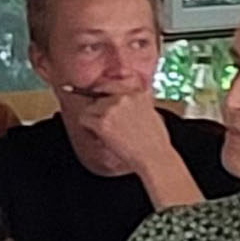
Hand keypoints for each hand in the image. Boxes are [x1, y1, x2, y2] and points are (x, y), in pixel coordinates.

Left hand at [60, 85, 174, 174]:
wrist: (154, 156)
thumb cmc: (155, 141)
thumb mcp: (153, 113)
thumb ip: (137, 103)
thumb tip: (122, 102)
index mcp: (139, 93)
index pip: (114, 83)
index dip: (102, 89)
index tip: (96, 92)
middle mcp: (125, 97)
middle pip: (99, 95)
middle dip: (99, 108)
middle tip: (105, 122)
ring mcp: (113, 108)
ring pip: (90, 108)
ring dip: (94, 119)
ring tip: (106, 132)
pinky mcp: (103, 122)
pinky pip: (84, 119)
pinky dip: (87, 128)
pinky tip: (98, 135)